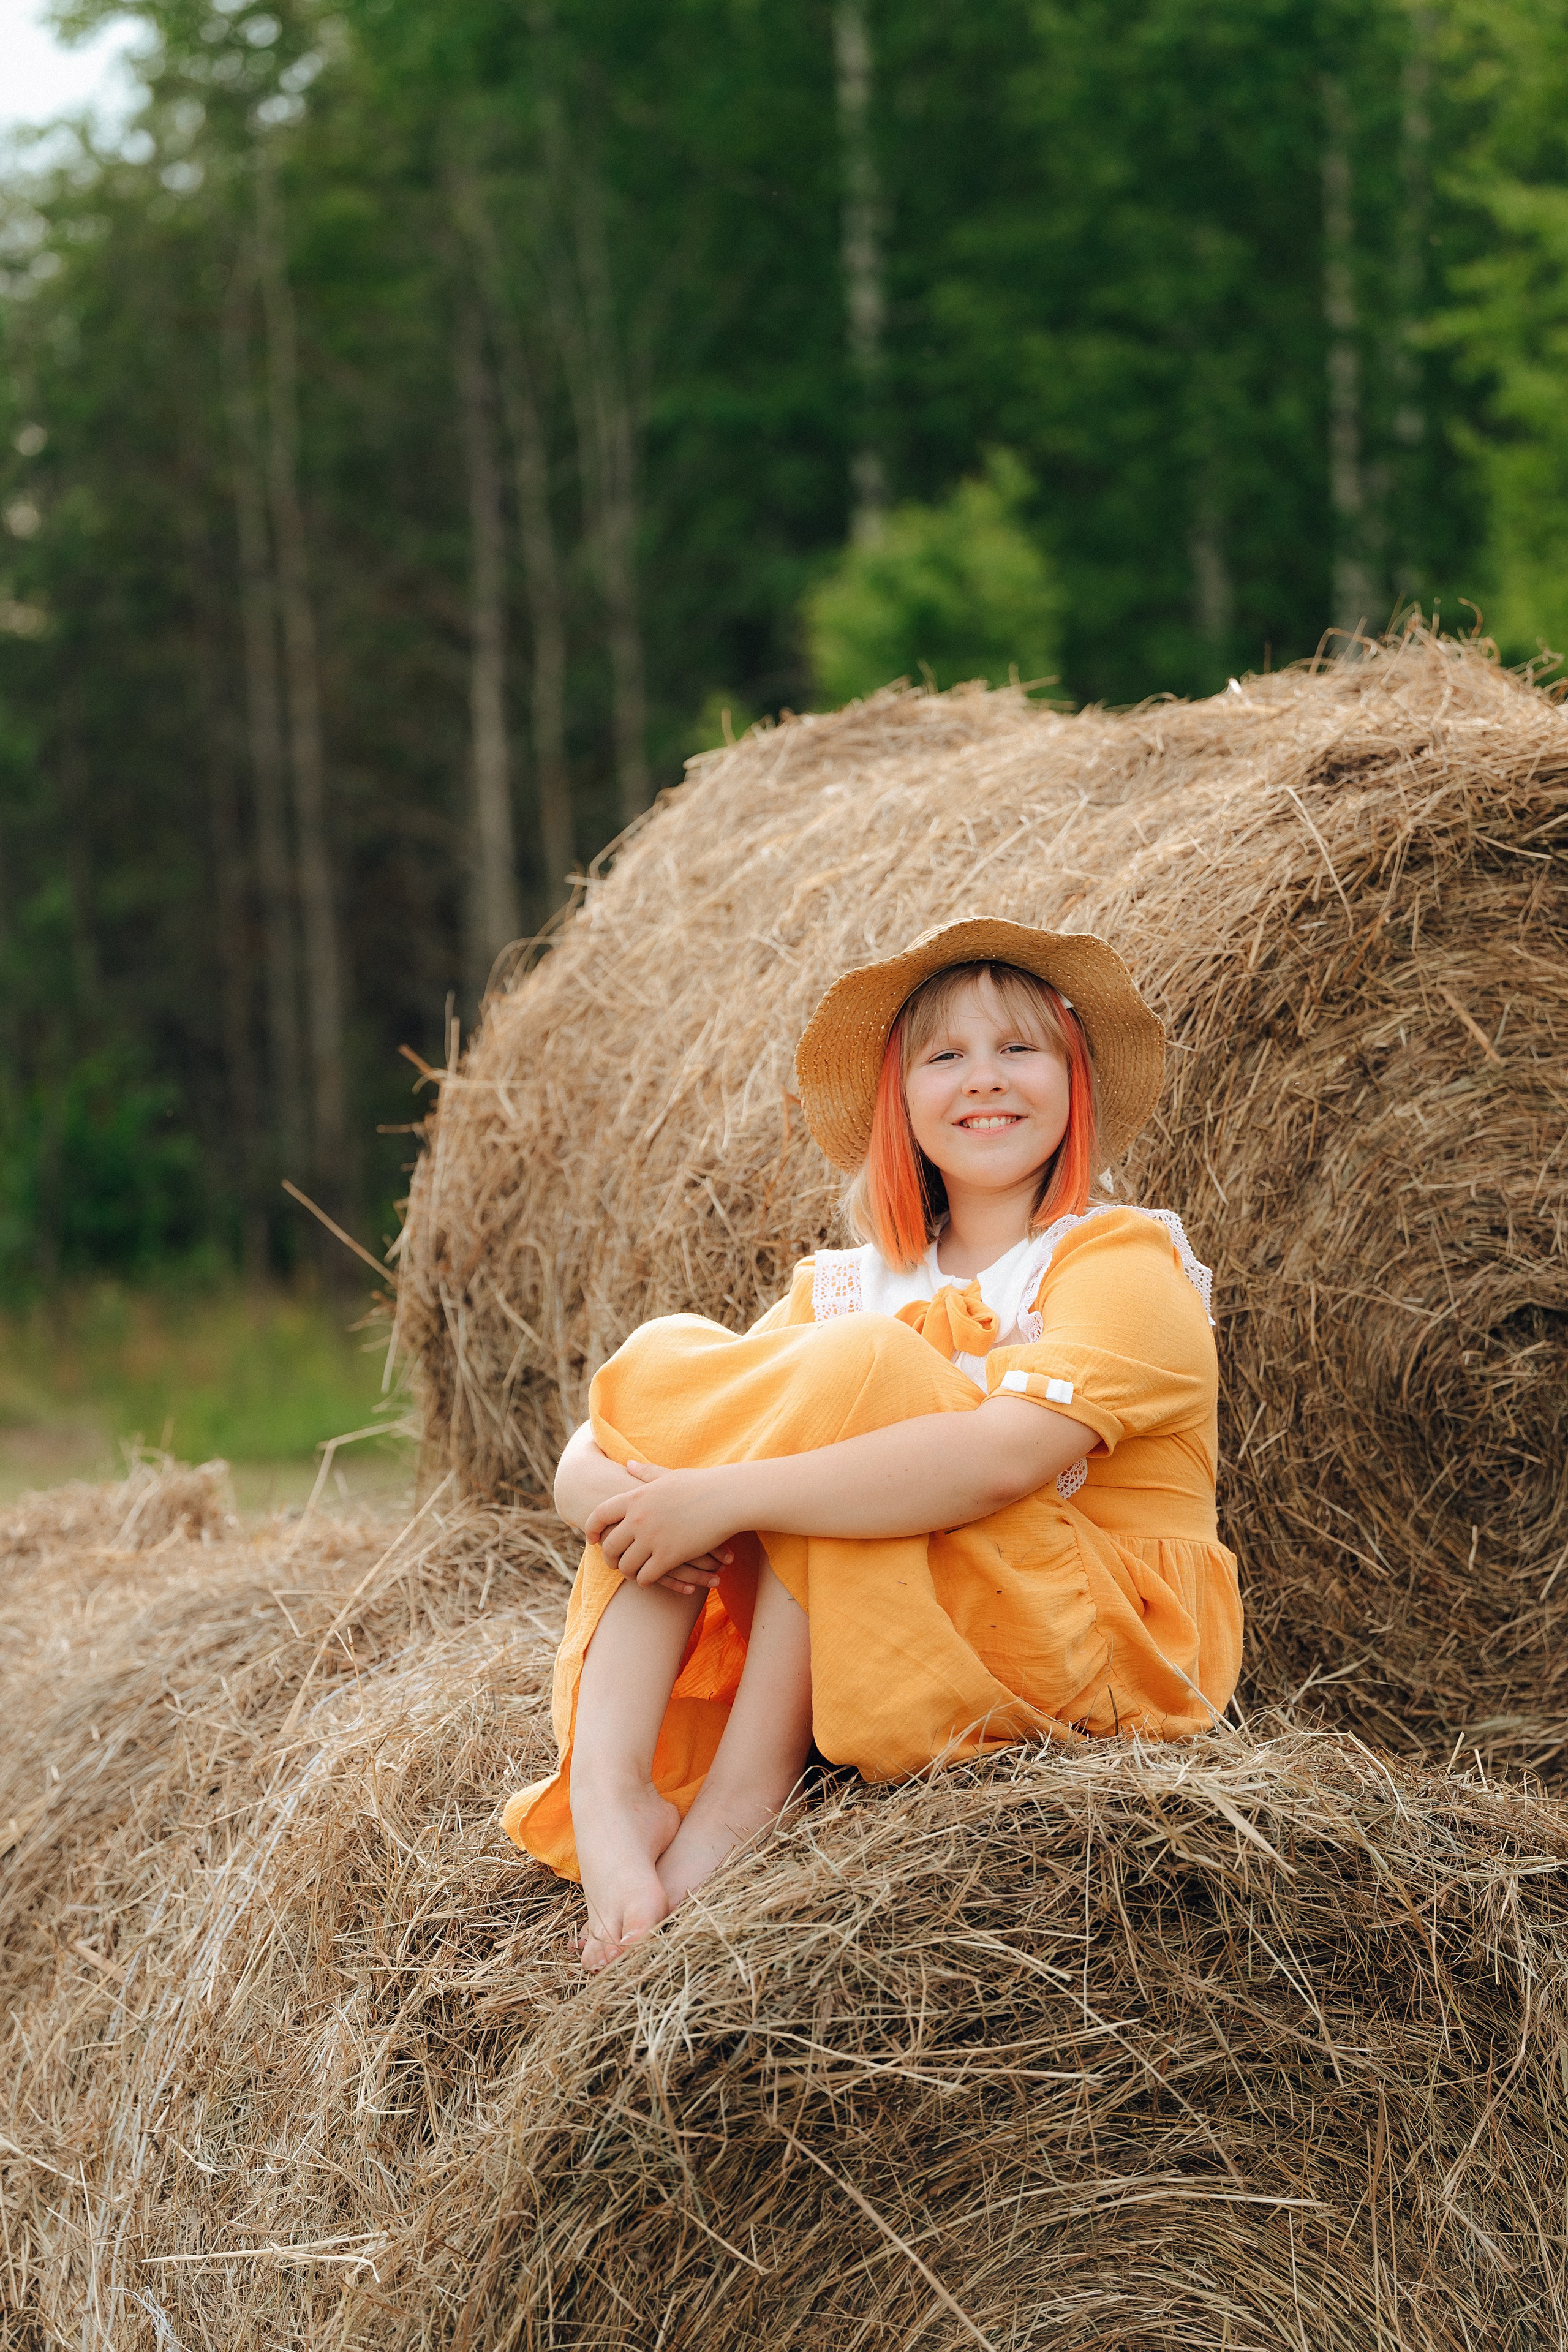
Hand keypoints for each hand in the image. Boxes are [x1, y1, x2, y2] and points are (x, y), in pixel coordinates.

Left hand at [584, 1459, 741, 1592]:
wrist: (726, 1498)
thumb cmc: (701, 1484)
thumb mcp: (668, 1475)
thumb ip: (645, 1473)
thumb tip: (627, 1464)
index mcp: (635, 1497)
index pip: (599, 1515)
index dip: (591, 1529)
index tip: (593, 1539)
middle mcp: (638, 1519)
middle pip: (610, 1546)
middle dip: (609, 1558)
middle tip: (614, 1563)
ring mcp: (652, 1539)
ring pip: (626, 1566)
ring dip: (628, 1572)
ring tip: (633, 1573)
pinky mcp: (669, 1556)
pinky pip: (646, 1576)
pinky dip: (645, 1581)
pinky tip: (650, 1579)